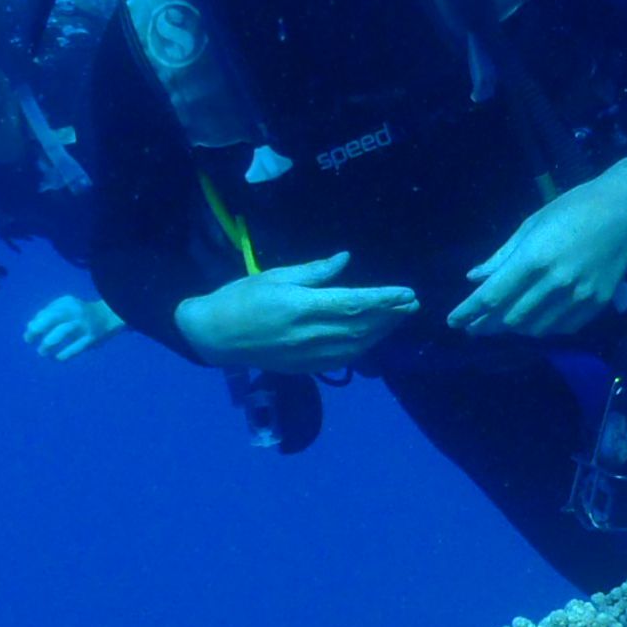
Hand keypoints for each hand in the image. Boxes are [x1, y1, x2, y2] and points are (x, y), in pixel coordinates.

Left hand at [26, 294, 127, 361]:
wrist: (108, 316)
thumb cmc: (78, 315)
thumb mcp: (63, 309)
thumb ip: (46, 315)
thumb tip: (29, 327)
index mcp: (66, 302)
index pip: (44, 313)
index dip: (34, 326)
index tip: (28, 337)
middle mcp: (74, 311)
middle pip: (52, 318)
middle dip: (37, 329)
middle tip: (29, 340)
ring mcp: (84, 324)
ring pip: (62, 332)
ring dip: (48, 343)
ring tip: (42, 352)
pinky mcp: (91, 337)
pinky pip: (76, 347)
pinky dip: (64, 354)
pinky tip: (57, 358)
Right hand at [171, 251, 419, 372]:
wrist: (214, 336)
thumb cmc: (241, 298)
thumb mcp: (275, 276)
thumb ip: (315, 272)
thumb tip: (346, 259)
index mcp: (301, 306)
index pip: (354, 304)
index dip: (384, 299)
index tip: (407, 292)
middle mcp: (309, 334)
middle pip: (361, 326)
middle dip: (391, 315)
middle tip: (412, 303)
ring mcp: (308, 355)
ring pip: (357, 345)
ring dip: (382, 331)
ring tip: (399, 317)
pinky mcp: (305, 367)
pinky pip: (343, 359)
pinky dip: (364, 347)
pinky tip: (374, 336)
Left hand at [450, 157, 626, 338]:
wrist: (626, 209)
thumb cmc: (574, 207)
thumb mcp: (532, 224)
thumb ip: (502, 256)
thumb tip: (475, 278)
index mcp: (534, 257)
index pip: (493, 296)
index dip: (469, 312)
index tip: (453, 321)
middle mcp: (555, 282)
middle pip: (511, 318)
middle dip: (487, 325)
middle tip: (474, 326)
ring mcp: (578, 296)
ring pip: (535, 328)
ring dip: (514, 329)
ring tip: (501, 324)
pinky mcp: (596, 303)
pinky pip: (562, 328)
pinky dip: (543, 328)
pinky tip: (534, 321)